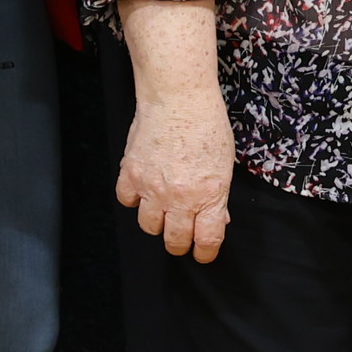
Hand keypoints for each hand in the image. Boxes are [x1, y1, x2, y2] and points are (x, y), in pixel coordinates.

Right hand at [115, 87, 234, 262]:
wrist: (178, 97)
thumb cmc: (207, 124)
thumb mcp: (225, 163)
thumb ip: (218, 195)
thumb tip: (217, 219)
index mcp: (208, 195)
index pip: (207, 241)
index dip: (205, 254)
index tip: (203, 254)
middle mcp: (179, 197)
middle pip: (175, 240)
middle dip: (180, 243)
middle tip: (182, 236)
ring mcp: (152, 187)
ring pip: (149, 226)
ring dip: (157, 222)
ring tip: (163, 209)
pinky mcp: (131, 173)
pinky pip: (126, 201)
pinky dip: (134, 199)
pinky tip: (143, 189)